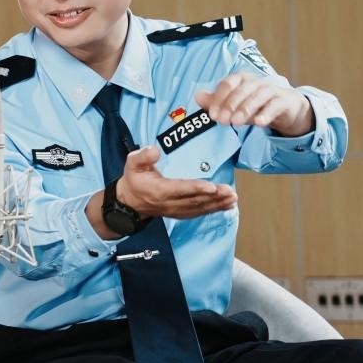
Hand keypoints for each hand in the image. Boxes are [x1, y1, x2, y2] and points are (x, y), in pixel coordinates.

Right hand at [117, 145, 237, 219]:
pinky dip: (214, 209)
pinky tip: (227, 205)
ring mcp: (176, 210)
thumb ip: (142, 156)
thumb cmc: (134, 180)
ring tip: (232, 197)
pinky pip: (199, 212)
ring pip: (199, 208)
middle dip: (213, 196)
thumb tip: (155, 150)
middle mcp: (169, 203)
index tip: (211, 186)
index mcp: (159, 190)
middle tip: (229, 191)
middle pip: (194, 200)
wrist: (130, 202)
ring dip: (217, 204)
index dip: (195, 188)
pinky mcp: (181, 213)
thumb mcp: (132, 164)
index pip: (179, 189)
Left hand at [195, 73, 312, 135]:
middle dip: (230, 105)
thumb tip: (197, 96)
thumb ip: (216, 102)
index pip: (228, 84)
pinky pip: (274, 106)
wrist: (285, 107)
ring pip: (258, 96)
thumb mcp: (235, 105)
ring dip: (246, 109)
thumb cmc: (256, 104)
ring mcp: (271, 90)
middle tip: (222, 121)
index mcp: (242, 80)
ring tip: (236, 122)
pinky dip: (266, 113)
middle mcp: (256, 82)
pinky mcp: (283, 101)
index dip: (218, 98)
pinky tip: (259, 123)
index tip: (212, 114)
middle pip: (242, 90)